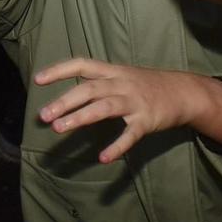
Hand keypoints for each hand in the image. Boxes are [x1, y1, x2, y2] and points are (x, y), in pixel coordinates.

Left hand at [34, 59, 221, 163]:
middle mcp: (121, 83)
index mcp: (113, 71)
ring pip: (104, 107)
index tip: (38, 79)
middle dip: (65, 101)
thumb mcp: (123, 76)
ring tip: (60, 128)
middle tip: (44, 116)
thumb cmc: (147, 85)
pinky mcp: (147, 120)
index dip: (60, 70)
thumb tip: (68, 96)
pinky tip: (104, 158)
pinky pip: (130, 134)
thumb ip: (98, 83)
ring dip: (81, 117)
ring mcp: (135, 101)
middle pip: (89, 89)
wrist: (184, 91)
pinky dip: (117, 146)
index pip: (82, 64)